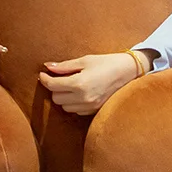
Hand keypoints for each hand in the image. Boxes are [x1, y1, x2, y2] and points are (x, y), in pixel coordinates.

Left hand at [38, 52, 152, 115]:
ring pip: (65, 107)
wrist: (128, 72)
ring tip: (70, 85)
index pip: (53, 85)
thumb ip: (65, 66)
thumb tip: (47, 67)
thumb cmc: (107, 62)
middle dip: (55, 88)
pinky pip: (76, 111)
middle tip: (59, 77)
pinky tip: (79, 92)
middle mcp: (83, 98)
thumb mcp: (85, 60)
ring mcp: (89, 107)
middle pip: (56, 98)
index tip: (43, 74)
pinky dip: (74, 103)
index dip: (45, 79)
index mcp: (79, 84)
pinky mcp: (94, 111)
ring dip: (64, 96)